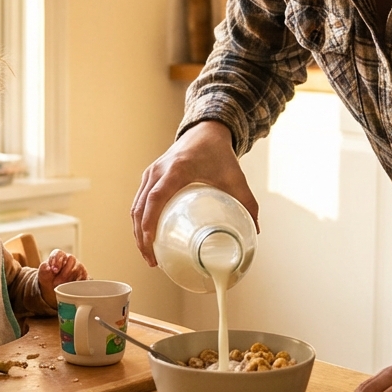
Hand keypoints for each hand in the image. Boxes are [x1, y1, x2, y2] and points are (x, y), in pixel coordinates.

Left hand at [38, 249, 87, 306]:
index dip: (57, 261)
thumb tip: (47, 267)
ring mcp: (78, 267)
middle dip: (63, 273)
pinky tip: (73, 288)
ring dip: (69, 279)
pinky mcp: (84, 276)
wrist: (55, 289)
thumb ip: (44, 269)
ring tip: (63, 287)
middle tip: (56, 283)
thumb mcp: (43, 274)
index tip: (54, 270)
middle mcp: (70, 259)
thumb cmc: (49, 279)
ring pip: (78, 269)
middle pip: (70, 260)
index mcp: (59, 256)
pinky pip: (84, 278)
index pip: (58, 253)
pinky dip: (78, 284)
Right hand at [130, 120, 259, 265]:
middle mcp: (159, 170)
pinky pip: (139, 201)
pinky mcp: (150, 176)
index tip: (151, 243)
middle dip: (142, 236)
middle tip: (152, 260)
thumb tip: (255, 232)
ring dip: (138, 232)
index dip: (150, 221)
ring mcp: (151, 173)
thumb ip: (247, 203)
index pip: (157, 197)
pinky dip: (140, 221)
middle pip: (141, 207)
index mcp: (177, 169)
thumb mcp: (236, 178)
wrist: (205, 131)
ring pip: (136, 206)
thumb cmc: (219, 153)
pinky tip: (147, 237)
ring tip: (149, 255)